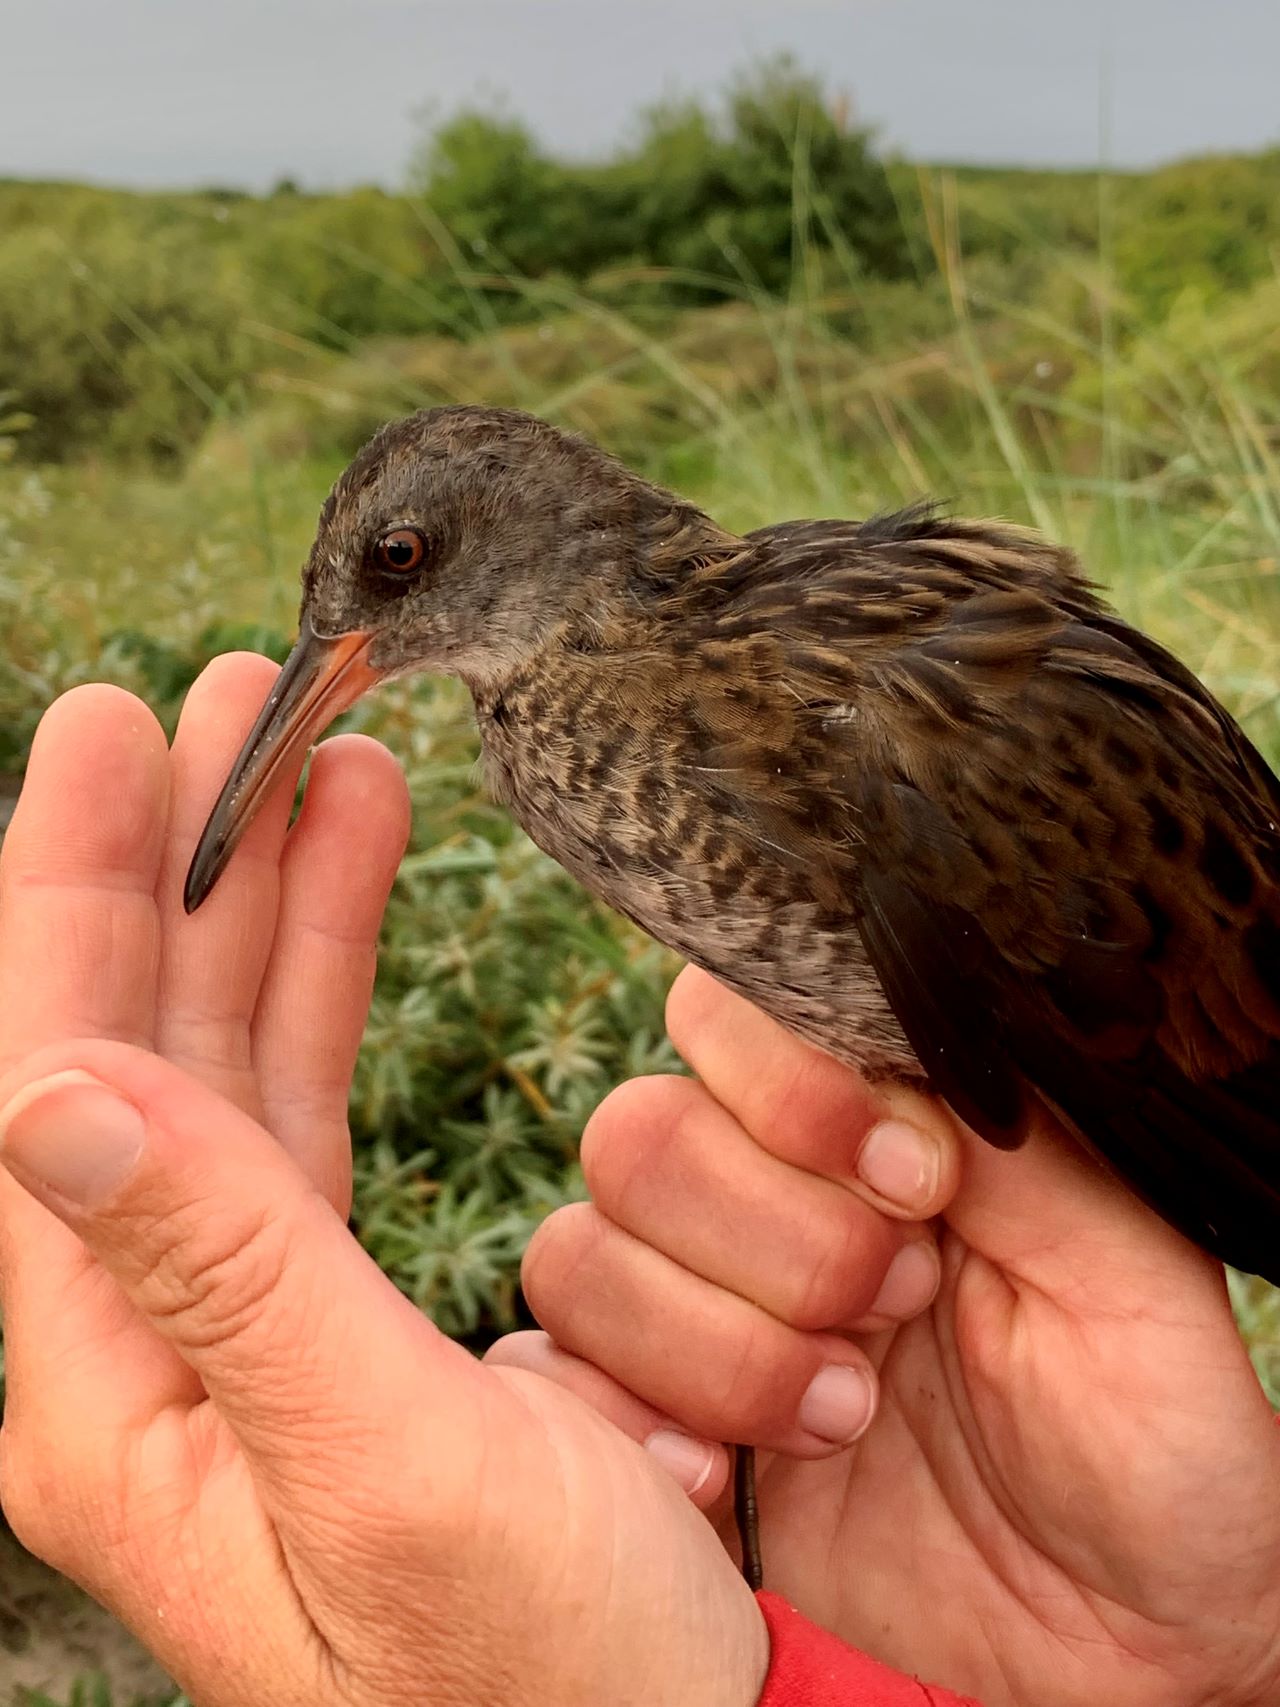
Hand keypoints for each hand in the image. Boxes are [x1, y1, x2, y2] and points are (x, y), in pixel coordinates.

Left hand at [0, 664, 767, 1706]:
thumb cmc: (539, 1677)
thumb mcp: (383, 1469)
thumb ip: (226, 1273)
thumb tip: (51, 1095)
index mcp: (112, 1385)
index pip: (51, 1080)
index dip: (69, 892)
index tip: (113, 729)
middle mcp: (150, 1337)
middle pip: (132, 1043)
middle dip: (174, 861)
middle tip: (228, 699)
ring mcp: (239, 1314)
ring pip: (225, 1053)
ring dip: (263, 901)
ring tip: (315, 762)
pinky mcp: (334, 1307)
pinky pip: (305, 1102)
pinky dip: (327, 984)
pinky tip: (348, 891)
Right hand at [491, 968, 1279, 1706]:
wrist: (1125, 1648)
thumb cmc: (1152, 1445)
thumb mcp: (1127, 1273)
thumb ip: (1006, 1144)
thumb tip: (886, 1043)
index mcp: (868, 1136)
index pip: (732, 1019)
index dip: (791, 1087)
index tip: (912, 1180)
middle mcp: (761, 1208)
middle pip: (638, 1134)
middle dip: (774, 1235)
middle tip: (896, 1306)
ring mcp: (696, 1319)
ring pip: (581, 1254)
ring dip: (718, 1345)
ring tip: (849, 1416)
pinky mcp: (652, 1434)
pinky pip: (542, 1385)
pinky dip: (619, 1425)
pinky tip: (728, 1481)